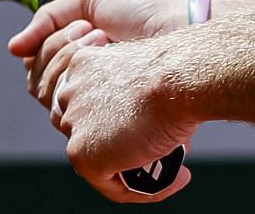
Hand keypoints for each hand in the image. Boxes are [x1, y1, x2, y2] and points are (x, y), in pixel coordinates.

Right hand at [9, 0, 185, 104]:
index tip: (79, 27)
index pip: (36, 68)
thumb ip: (48, 17)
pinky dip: (83, 89)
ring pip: (50, 102)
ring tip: (107, 43)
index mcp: (76, 58)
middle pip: (39, 86)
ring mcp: (94, 105)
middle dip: (62, 52)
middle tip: (96, 32)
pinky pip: (70, 120)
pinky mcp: (107, 123)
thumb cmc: (144, 12)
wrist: (177, 31)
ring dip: (75, 65)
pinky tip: (111, 69)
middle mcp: (82, 84)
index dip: (47, 50)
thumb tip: (13, 48)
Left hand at [50, 40, 195, 201]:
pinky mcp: (83, 154)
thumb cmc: (180, 68)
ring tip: (168, 167)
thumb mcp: (148, 68)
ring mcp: (74, 125)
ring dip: (129, 166)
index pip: (84, 100)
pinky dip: (141, 189)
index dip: (111, 119)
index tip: (139, 126)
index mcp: (85, 64)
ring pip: (98, 158)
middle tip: (153, 147)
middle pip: (85, 129)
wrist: (183, 77)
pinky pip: (110, 185)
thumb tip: (152, 110)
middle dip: (117, 142)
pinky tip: (174, 178)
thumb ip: (134, 88)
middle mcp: (71, 93)